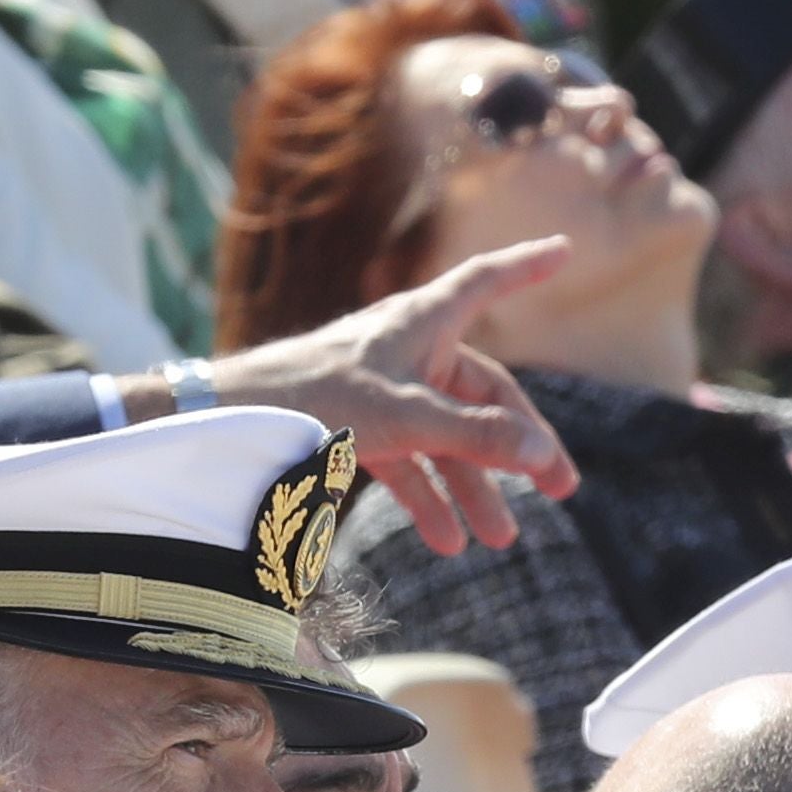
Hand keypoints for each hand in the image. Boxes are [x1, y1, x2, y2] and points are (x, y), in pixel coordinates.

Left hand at [181, 236, 582, 553]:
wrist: (227, 423)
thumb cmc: (313, 398)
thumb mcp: (405, 418)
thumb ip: (475, 435)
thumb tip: (541, 454)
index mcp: (422, 322)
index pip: (487, 281)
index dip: (527, 266)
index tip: (565, 251)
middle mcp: (409, 350)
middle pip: (483, 393)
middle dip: (520, 446)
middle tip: (561, 489)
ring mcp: (385, 389)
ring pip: (448, 436)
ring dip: (474, 487)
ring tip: (500, 538)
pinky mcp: (359, 426)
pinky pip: (409, 460)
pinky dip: (427, 496)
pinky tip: (445, 540)